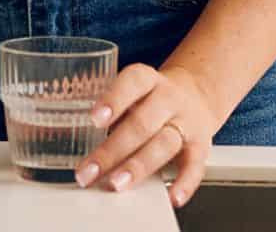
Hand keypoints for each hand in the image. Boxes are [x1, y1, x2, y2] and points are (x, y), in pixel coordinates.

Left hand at [77, 64, 221, 207]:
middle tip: (89, 170)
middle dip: (113, 149)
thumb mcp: (133, 93)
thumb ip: (110, 112)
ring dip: (138, 166)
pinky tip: (171, 195)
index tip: (94, 118)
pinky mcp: (200, 145)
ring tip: (116, 183)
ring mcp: (186, 122)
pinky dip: (184, 182)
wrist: (197, 95)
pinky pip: (195, 164)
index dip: (114, 99)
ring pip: (164, 144)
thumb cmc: (152, 98)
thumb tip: (74, 140)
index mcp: (149, 81)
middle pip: (142, 123)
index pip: (133, 82)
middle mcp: (169, 98)